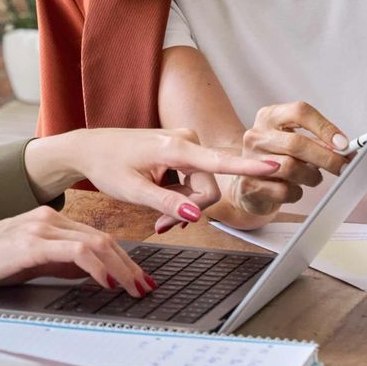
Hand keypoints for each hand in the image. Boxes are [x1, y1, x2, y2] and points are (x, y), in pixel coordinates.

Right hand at [0, 207, 155, 296]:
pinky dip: (98, 266)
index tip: (139, 280)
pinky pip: (76, 250)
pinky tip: (107, 282)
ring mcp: (39, 228)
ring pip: (96, 242)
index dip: (124, 259)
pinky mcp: (30, 242)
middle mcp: (48, 218)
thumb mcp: (28, 262)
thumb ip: (58, 263)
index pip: (98, 237)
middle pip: (104, 238)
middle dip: (131, 266)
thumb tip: (90, 274)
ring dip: (122, 267)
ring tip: (134, 288)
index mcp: (48, 220)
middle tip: (147, 288)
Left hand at [24, 128, 291, 227]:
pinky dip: (181, 195)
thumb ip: (166, 203)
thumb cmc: (108, 166)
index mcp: (174, 148)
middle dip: (190, 209)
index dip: (248, 168)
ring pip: (202, 185)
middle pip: (208, 186)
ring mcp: (185, 142)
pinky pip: (194, 178)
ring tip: (158, 217)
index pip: (218, 161)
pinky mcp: (183, 148)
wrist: (91, 149)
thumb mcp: (133, 191)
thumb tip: (195, 215)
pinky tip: (162, 202)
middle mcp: (185, 140)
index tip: (275, 166)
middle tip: (161, 225)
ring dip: (184, 205)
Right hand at [225, 101, 351, 220]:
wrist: (248, 182)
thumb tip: (344, 149)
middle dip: (326, 157)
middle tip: (343, 166)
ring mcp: (250, 160)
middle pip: (296, 143)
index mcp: (269, 117)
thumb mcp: (294, 141)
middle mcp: (256, 135)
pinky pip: (283, 191)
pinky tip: (295, 188)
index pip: (300, 112)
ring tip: (314, 177)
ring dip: (311, 176)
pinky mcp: (249, 185)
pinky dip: (297, 192)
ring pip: (290, 167)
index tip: (343, 144)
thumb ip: (318, 141)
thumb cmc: (277, 158)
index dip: (325, 127)